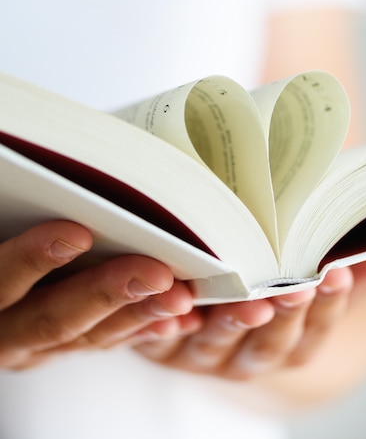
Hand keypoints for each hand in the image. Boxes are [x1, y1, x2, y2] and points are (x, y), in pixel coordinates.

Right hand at [0, 221, 194, 369]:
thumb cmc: (3, 235)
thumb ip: (8, 216)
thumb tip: (23, 184)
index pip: (0, 278)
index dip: (34, 258)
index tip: (79, 234)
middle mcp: (3, 330)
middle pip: (52, 317)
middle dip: (108, 293)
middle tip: (157, 274)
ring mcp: (31, 346)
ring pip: (86, 336)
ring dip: (137, 316)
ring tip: (180, 298)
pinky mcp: (58, 349)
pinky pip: (103, 344)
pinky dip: (140, 331)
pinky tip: (175, 321)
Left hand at [134, 251, 365, 385]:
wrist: (208, 311)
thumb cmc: (268, 288)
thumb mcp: (308, 282)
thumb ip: (351, 270)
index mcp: (285, 345)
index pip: (313, 331)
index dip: (328, 307)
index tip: (334, 273)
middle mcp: (245, 357)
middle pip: (269, 345)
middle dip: (285, 315)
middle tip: (294, 285)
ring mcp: (202, 354)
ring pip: (217, 346)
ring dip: (232, 323)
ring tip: (245, 297)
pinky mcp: (159, 342)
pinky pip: (161, 340)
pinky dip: (168, 326)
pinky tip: (178, 305)